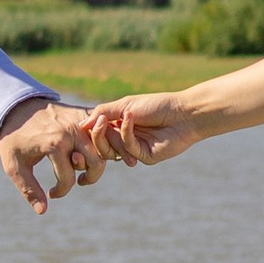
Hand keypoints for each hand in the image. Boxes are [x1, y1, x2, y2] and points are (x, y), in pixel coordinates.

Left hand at [0, 97, 106, 213]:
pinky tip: (93, 154)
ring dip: (98, 162)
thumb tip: (43, 211)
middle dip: (89, 178)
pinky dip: (105, 144)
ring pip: (105, 148)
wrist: (17, 108)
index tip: (51, 194)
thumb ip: (28, 189)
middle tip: (79, 181)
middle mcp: (71, 132)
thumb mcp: (14, 166)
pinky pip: (105, 132)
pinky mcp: (85, 114)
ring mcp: (80, 121)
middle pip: (96, 163)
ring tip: (85, 168)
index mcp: (54, 145)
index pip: (69, 179)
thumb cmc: (15, 140)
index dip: (61, 191)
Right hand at [85, 91, 216, 166]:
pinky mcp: (144, 157)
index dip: (91, 130)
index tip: (89, 122)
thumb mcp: (126, 105)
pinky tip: (131, 120)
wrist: (183, 113)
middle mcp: (124, 139)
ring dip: (112, 136)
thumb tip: (80, 126)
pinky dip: (126, 133)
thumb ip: (103, 113)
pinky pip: (128, 149)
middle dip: (98, 135)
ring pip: (111, 151)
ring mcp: (134, 150)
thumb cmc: (156, 105)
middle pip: (100, 146)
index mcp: (119, 126)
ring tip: (119, 119)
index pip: (96, 134)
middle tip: (101, 123)